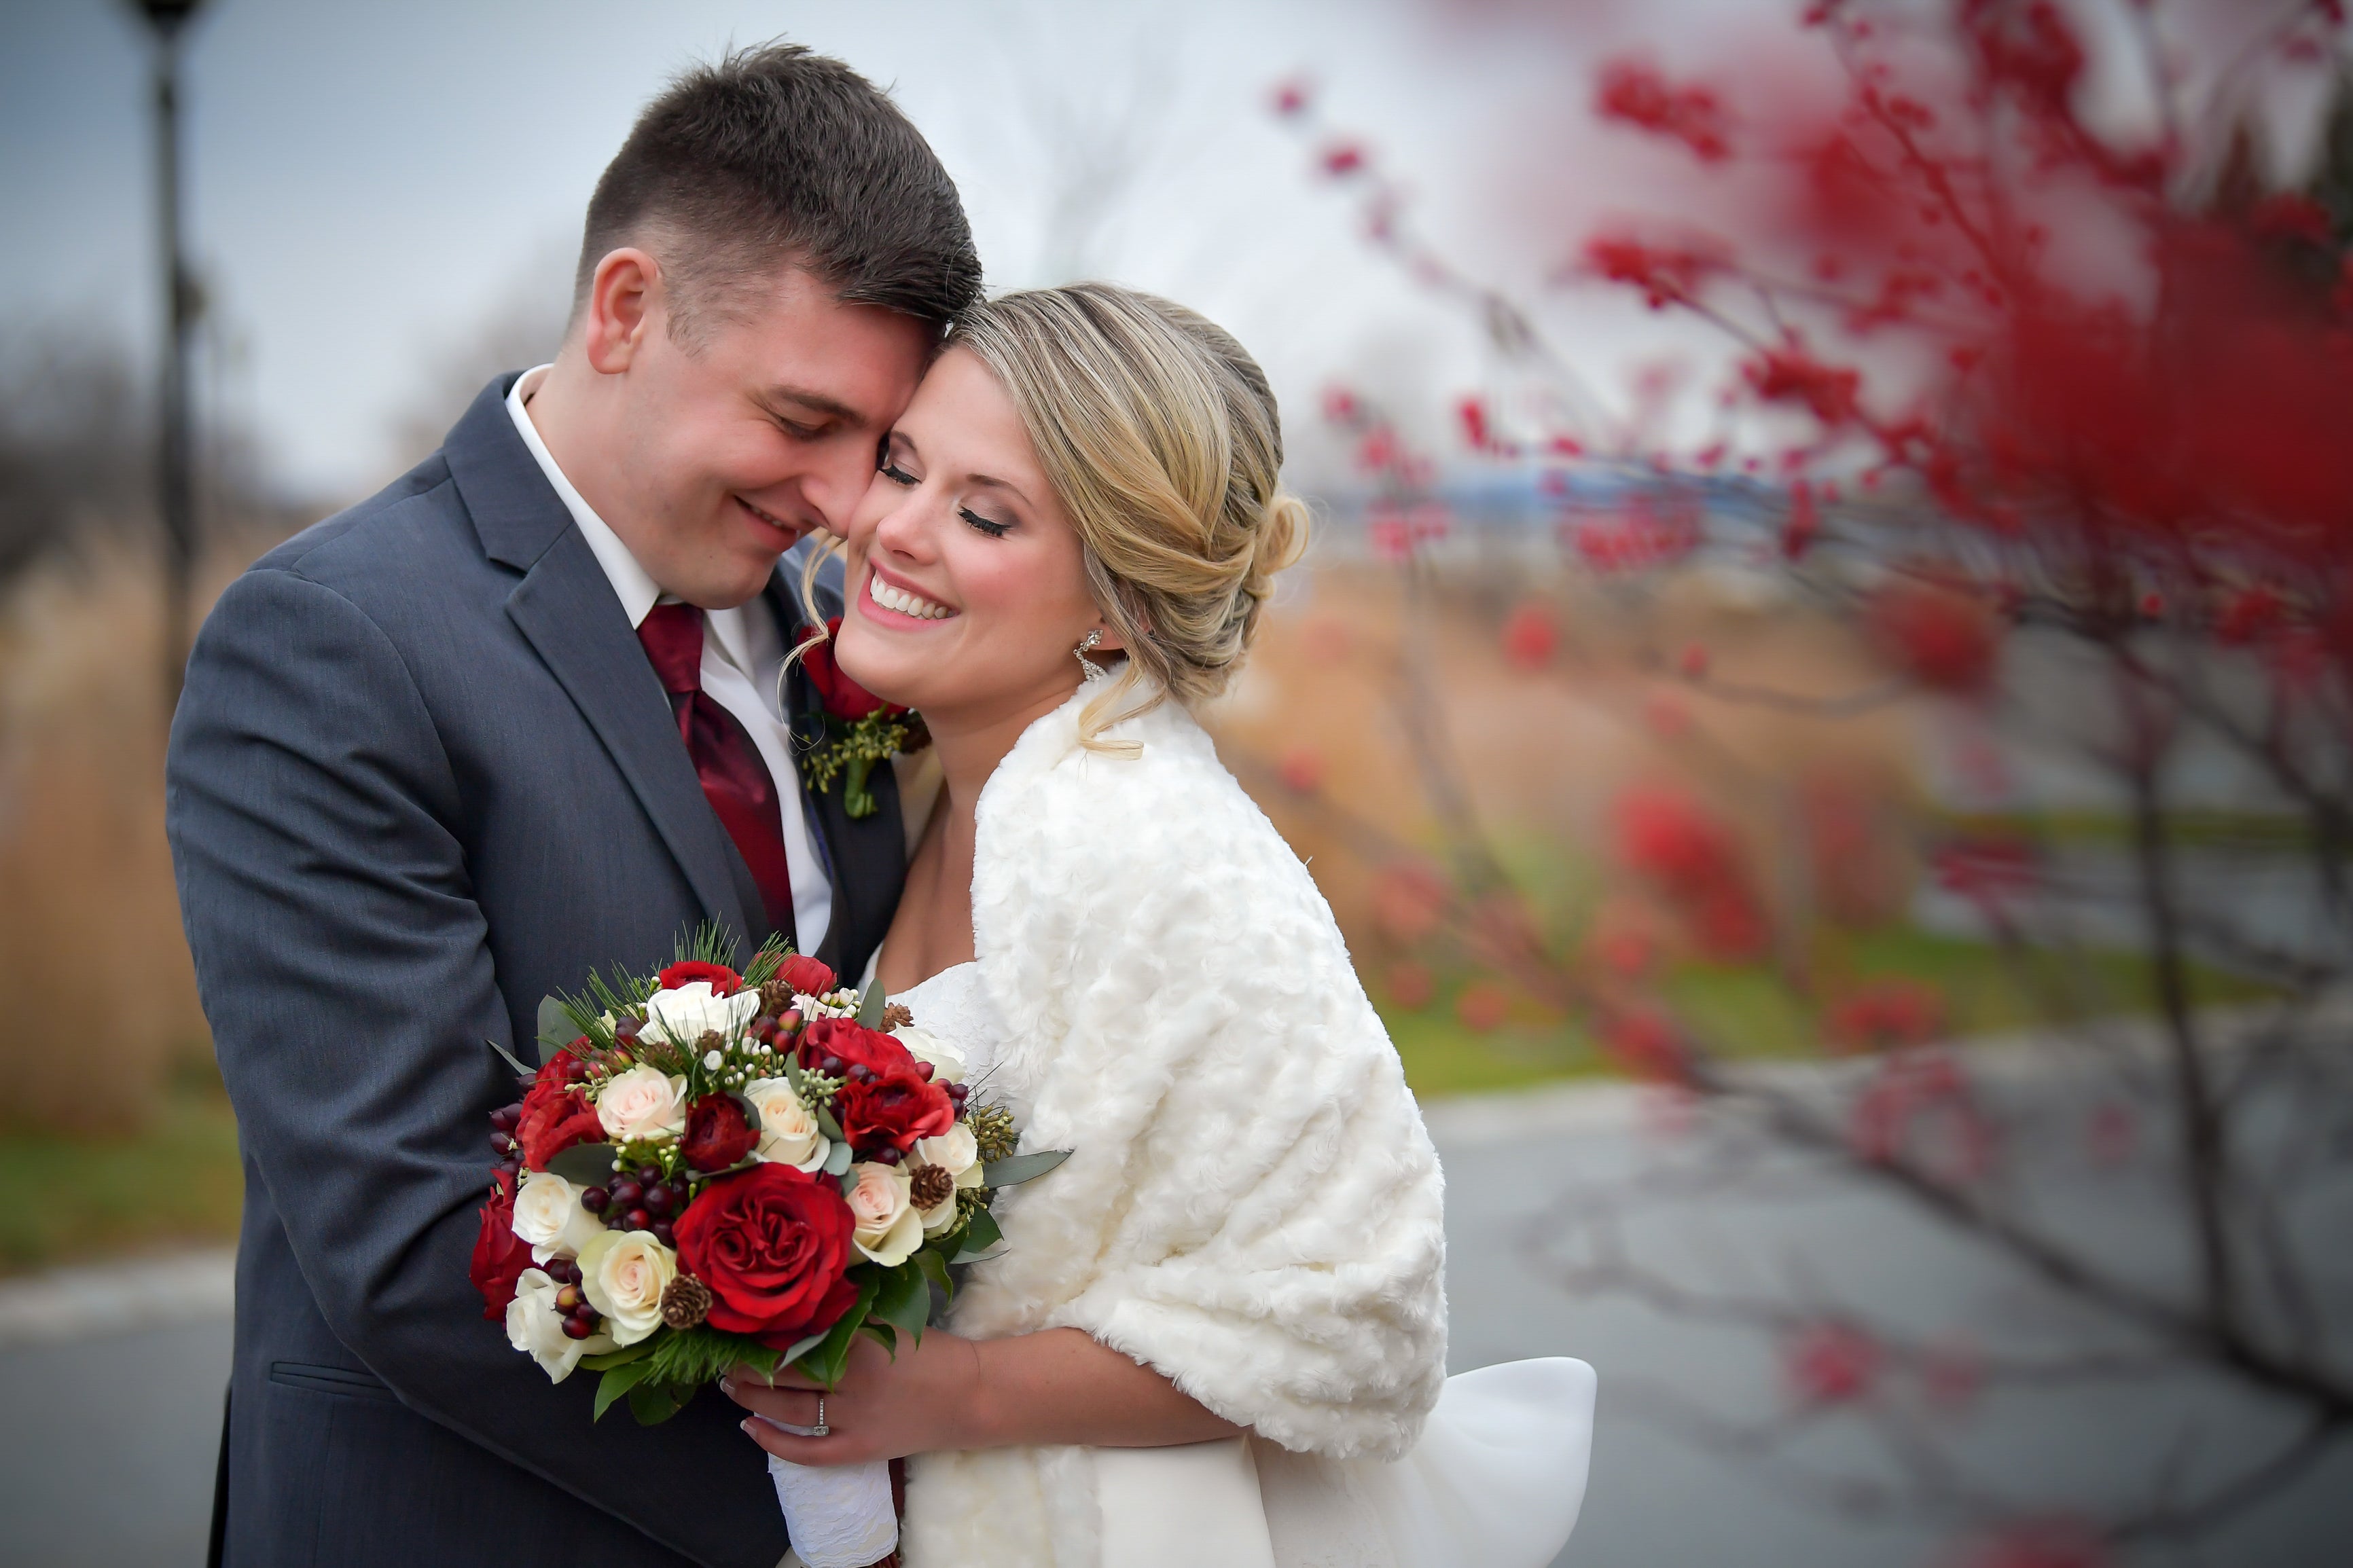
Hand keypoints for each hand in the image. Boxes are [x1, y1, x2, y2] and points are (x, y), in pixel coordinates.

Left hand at [725, 1329, 985, 1467]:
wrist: (970, 1395)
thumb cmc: (932, 1352)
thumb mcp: (891, 1320)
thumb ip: (849, 1312)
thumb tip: (804, 1302)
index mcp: (859, 1343)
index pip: (795, 1339)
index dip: (761, 1337)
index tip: (738, 1330)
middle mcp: (851, 1382)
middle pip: (783, 1376)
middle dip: (747, 1368)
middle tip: (725, 1360)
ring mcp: (853, 1419)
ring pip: (787, 1410)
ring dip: (751, 1399)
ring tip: (730, 1387)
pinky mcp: (858, 1449)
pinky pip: (807, 1451)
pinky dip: (774, 1442)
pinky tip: (750, 1428)